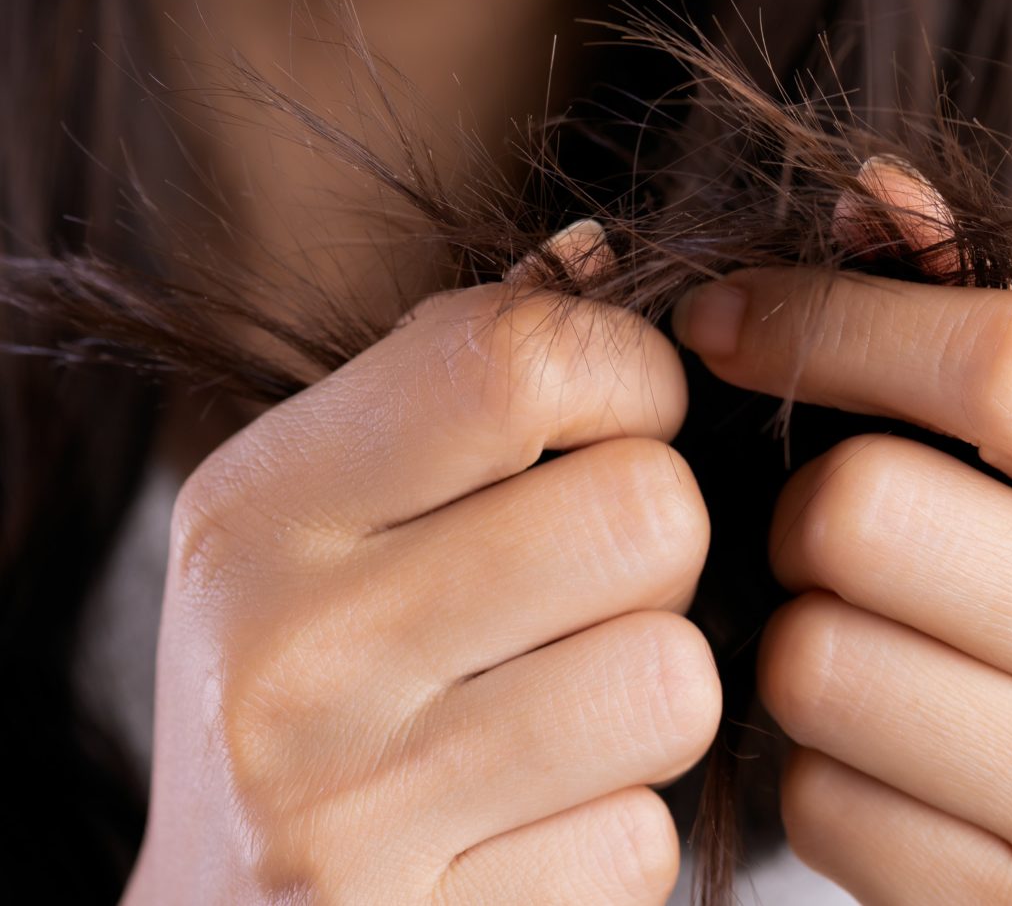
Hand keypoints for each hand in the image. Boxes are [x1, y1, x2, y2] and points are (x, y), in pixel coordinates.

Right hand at [125, 225, 717, 904]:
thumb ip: (460, 377)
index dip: (633, 376)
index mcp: (260, 508)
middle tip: (591, 589)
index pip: (522, 357)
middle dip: (659, 547)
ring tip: (565, 706)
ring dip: (653, 692)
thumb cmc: (308, 683)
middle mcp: (285, 653)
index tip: (623, 423)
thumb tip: (607, 251)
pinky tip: (531, 822)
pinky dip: (617, 827)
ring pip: (675, 677)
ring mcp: (349, 812)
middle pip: (646, 513)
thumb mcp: (328, 515)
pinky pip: (646, 837)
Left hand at [673, 256, 1011, 902]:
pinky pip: (817, 803)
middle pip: (870, 511)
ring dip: (804, 642)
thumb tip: (869, 188)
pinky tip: (893, 758)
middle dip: (812, 508)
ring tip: (877, 645)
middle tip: (846, 532)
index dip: (838, 320)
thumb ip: (982, 323)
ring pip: (818, 661)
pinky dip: (819, 768)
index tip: (731, 315)